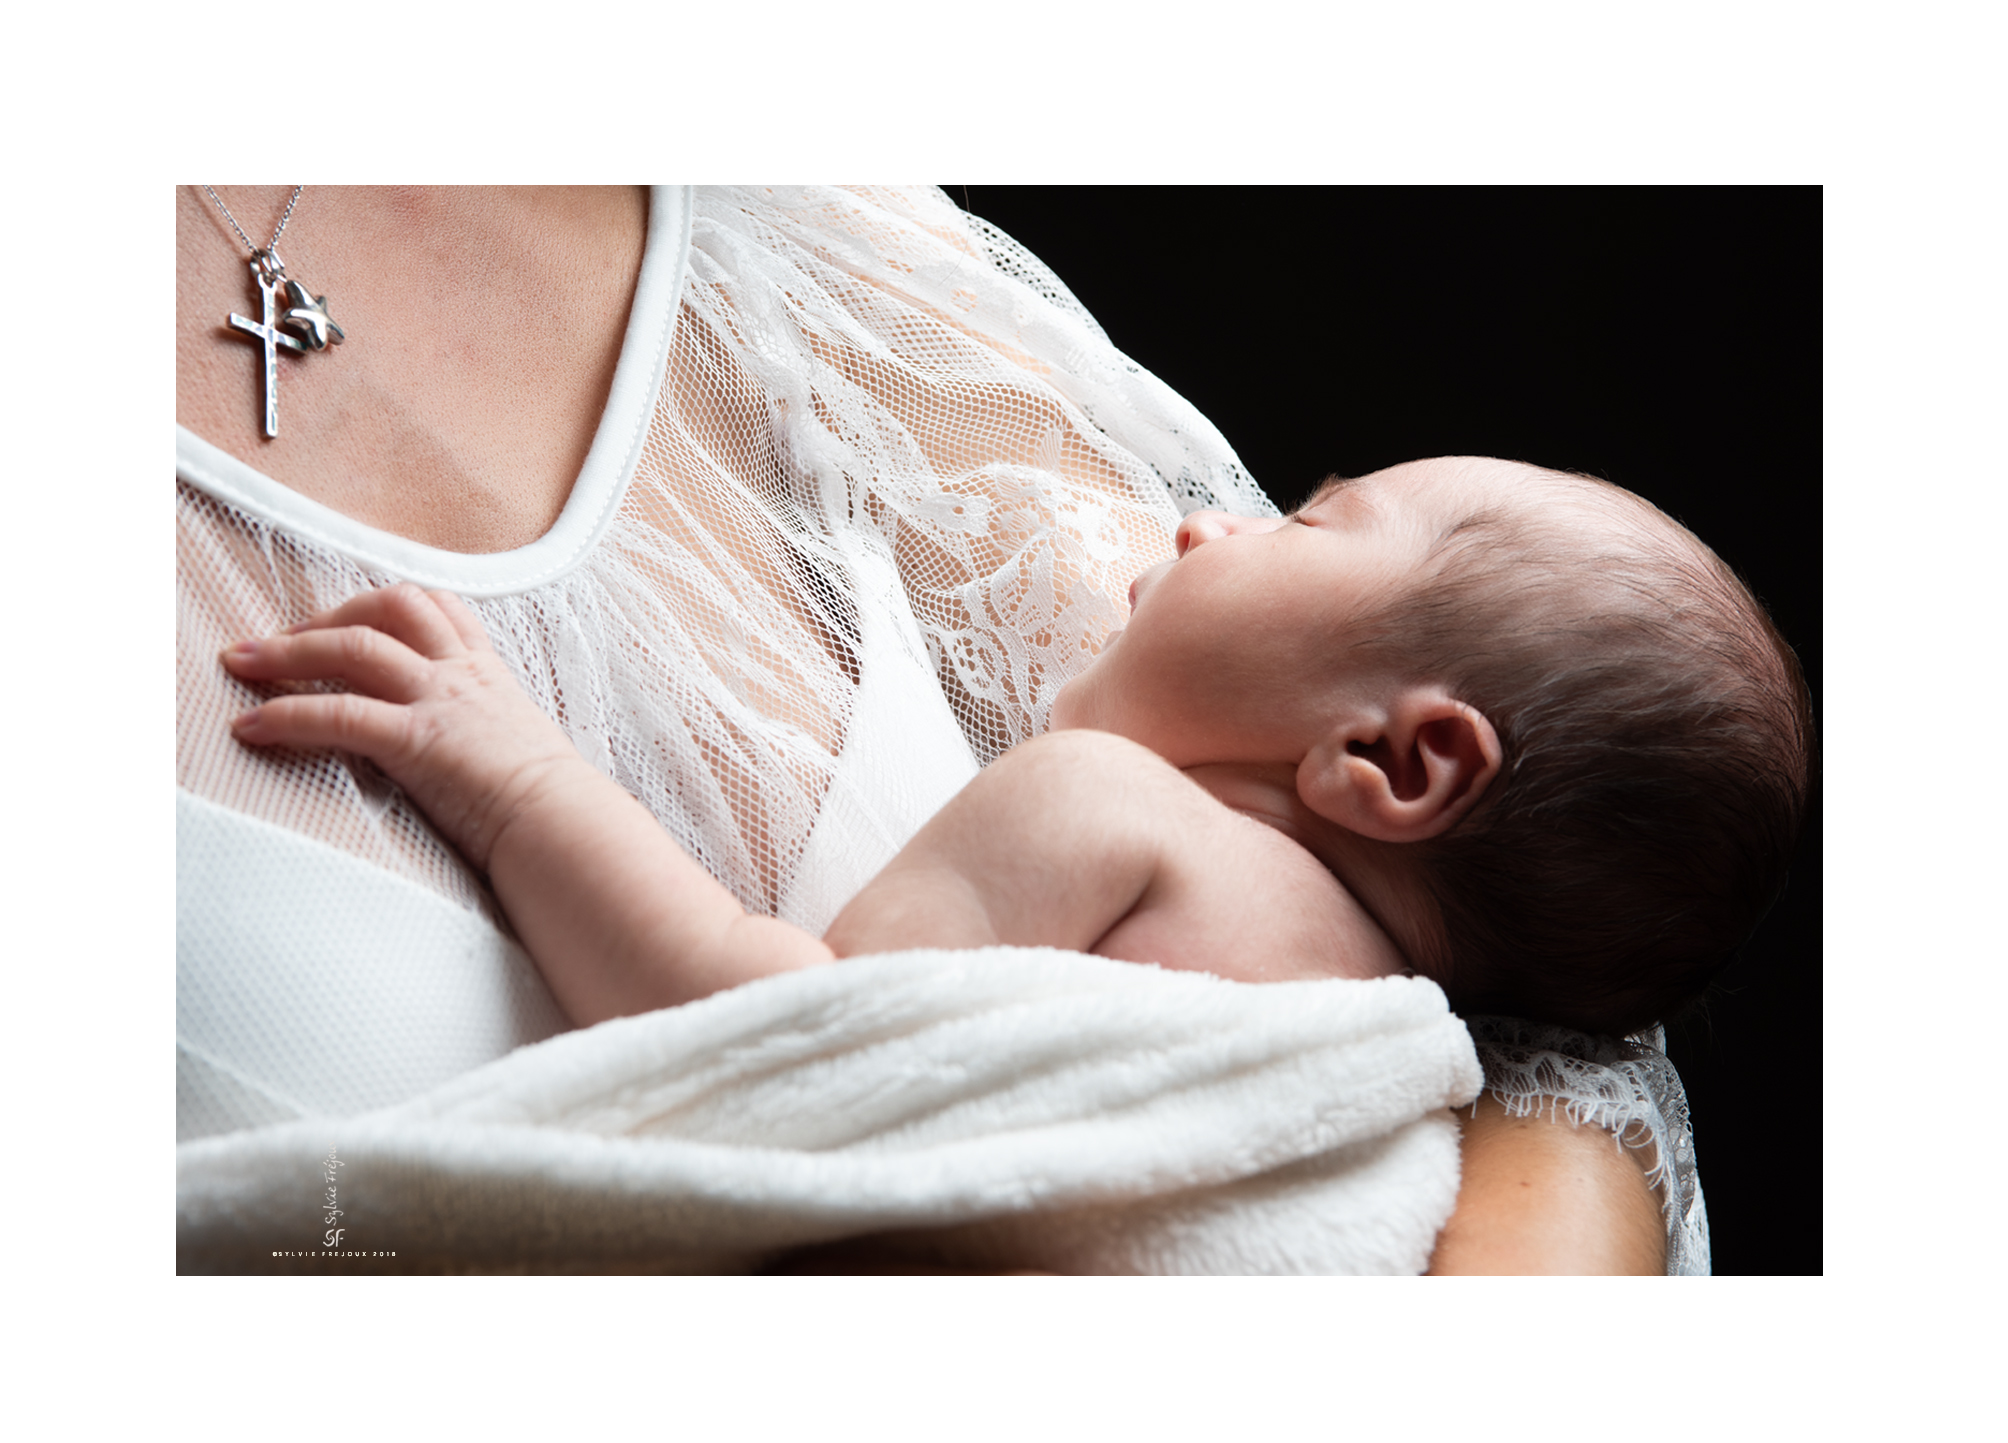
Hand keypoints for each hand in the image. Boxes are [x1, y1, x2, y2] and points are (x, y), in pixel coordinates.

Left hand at [222, 584, 587, 872]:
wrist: (565, 828)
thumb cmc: (550, 807)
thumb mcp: (516, 751)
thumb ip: (483, 736)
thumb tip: (464, 758)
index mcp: (488, 675)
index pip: (437, 608)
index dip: (380, 605)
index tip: (339, 622)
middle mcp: (462, 675)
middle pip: (389, 609)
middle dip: (324, 617)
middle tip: (276, 640)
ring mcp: (441, 701)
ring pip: (355, 646)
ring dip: (288, 651)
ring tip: (241, 664)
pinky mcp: (418, 739)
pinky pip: (339, 713)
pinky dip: (286, 714)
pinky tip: (251, 727)